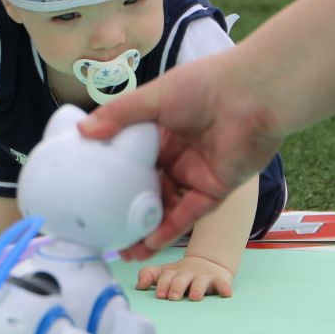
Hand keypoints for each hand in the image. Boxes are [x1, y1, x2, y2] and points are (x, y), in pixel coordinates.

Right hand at [80, 55, 283, 250]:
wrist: (251, 95)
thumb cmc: (204, 85)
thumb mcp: (153, 97)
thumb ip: (118, 115)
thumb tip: (83, 130)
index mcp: (161, 131)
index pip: (132, 158)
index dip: (112, 174)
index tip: (89, 189)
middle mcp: (177, 155)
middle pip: (147, 188)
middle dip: (126, 209)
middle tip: (102, 227)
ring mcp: (195, 173)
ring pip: (166, 207)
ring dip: (146, 228)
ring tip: (123, 248)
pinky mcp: (214, 188)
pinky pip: (188, 214)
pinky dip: (169, 229)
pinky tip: (148, 243)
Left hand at [136, 253, 235, 300]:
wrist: (208, 262)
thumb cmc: (181, 274)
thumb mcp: (165, 272)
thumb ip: (149, 276)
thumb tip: (139, 286)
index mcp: (173, 272)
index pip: (165, 276)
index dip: (162, 285)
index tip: (160, 295)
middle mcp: (188, 273)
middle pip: (181, 279)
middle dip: (177, 287)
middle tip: (173, 297)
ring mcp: (204, 276)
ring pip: (200, 282)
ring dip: (198, 289)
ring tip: (195, 297)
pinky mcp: (220, 279)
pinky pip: (223, 283)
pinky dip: (225, 288)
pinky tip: (226, 294)